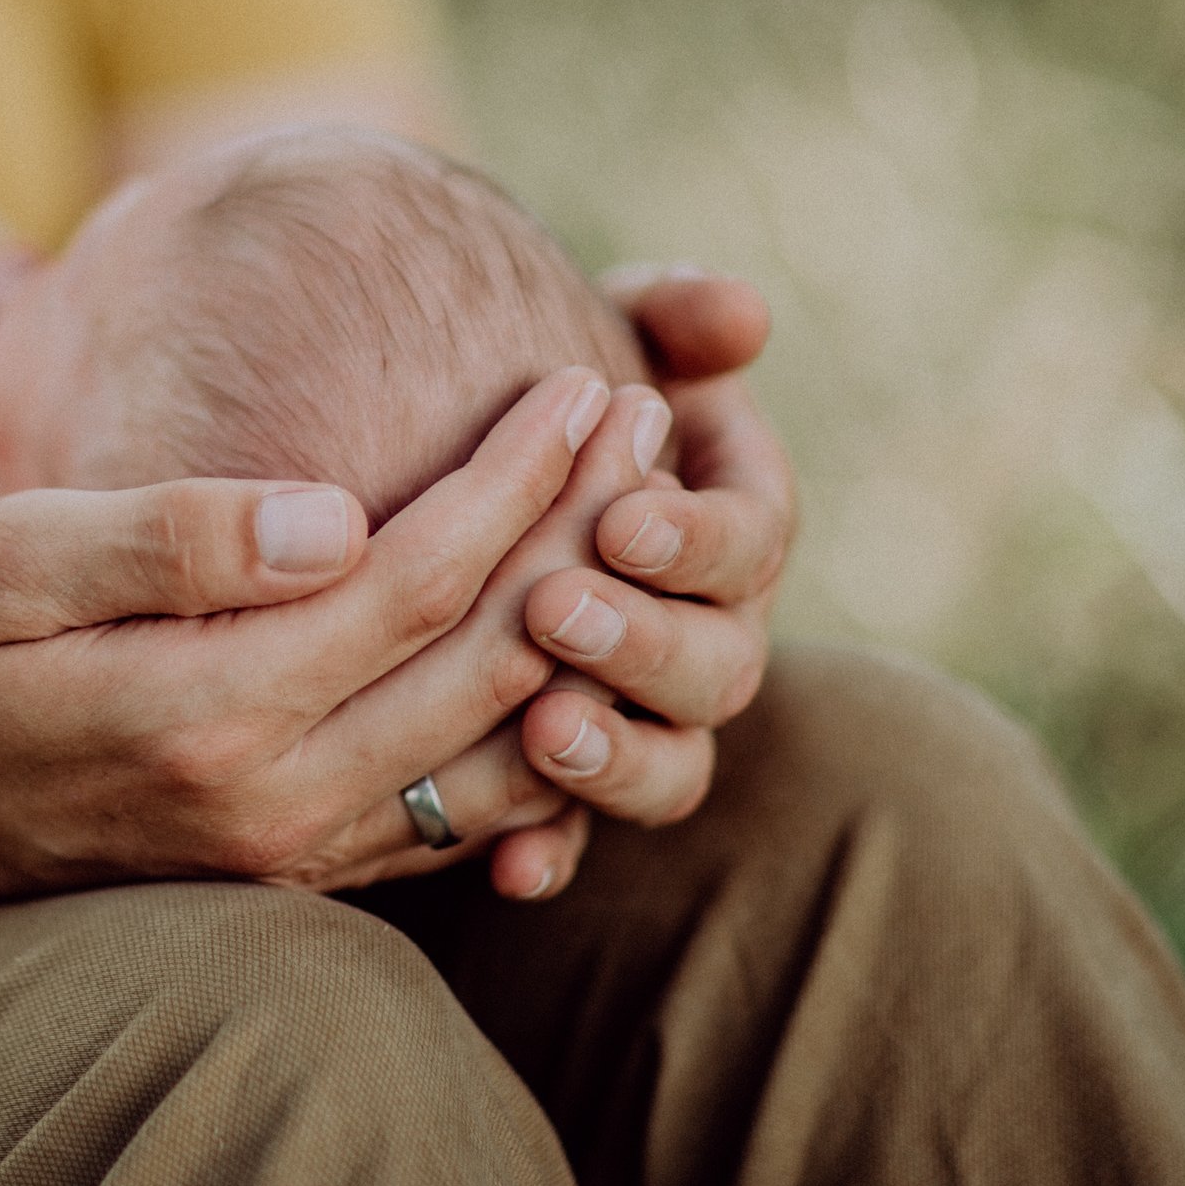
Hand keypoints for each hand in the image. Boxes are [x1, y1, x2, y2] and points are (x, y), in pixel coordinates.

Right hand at [0, 369, 616, 917]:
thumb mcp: (7, 559)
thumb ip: (174, 539)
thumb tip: (337, 514)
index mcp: (211, 714)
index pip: (422, 581)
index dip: (519, 480)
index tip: (590, 384)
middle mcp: (275, 806)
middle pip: (492, 661)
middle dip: (586, 533)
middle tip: (656, 420)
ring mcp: (292, 857)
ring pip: (502, 751)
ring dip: (586, 630)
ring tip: (640, 518)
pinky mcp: (294, 876)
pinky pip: (459, 816)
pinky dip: (537, 729)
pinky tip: (573, 644)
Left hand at [495, 269, 796, 895]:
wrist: (432, 461)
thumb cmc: (532, 392)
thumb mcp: (595, 335)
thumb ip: (663, 316)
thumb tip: (740, 313)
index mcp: (728, 526)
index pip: (752, 540)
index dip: (695, 538)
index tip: (618, 517)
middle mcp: (706, 633)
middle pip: (717, 666)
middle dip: (643, 642)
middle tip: (557, 608)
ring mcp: (643, 722)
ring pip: (670, 767)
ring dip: (616, 757)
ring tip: (545, 724)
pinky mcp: (569, 788)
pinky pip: (578, 839)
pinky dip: (551, 853)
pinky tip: (511, 872)